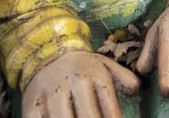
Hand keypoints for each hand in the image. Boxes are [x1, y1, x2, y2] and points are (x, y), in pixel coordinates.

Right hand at [22, 51, 139, 117]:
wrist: (47, 56)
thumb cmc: (83, 68)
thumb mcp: (105, 66)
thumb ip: (123, 77)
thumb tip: (136, 88)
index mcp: (95, 75)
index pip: (110, 108)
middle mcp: (73, 84)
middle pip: (87, 117)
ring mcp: (51, 95)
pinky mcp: (32, 106)